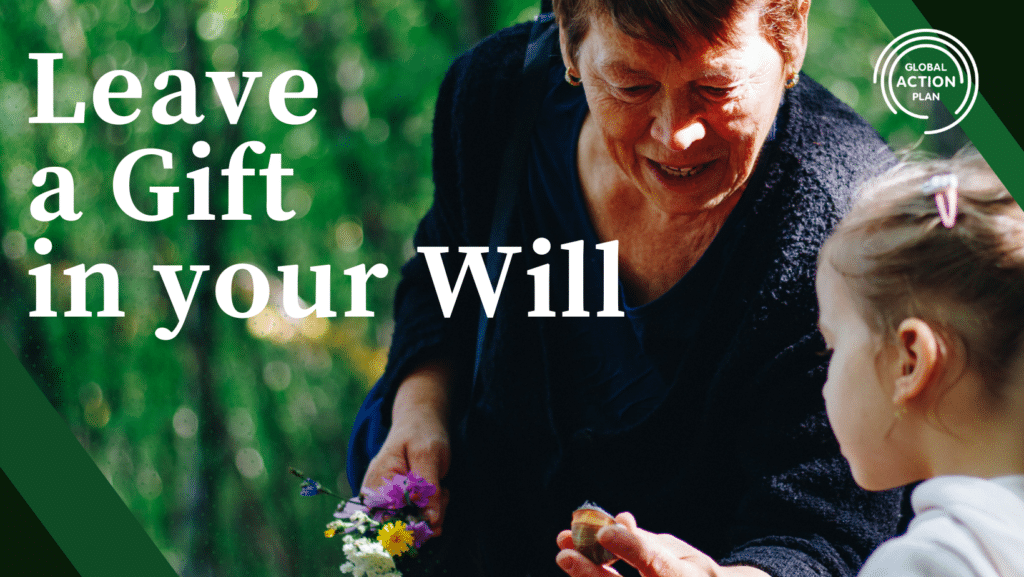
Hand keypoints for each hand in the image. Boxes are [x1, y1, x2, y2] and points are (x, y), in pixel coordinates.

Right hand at [361, 361, 451, 533]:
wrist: (418, 421)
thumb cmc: (421, 433)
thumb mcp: (429, 456)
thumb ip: (429, 489)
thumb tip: (431, 522)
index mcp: (377, 484)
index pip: (392, 522)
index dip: (416, 525)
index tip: (436, 516)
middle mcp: (374, 497)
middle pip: (402, 526)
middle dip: (429, 516)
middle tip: (443, 492)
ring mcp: (384, 501)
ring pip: (412, 524)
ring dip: (433, 511)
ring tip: (440, 487)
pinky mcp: (395, 503)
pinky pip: (414, 517)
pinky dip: (431, 508)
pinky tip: (435, 491)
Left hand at [556, 512, 769, 576]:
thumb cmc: (692, 574)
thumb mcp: (680, 554)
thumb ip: (647, 542)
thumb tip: (619, 520)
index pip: (656, 565)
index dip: (630, 547)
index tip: (605, 530)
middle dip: (591, 574)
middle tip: (565, 553)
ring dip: (585, 576)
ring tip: (566, 552)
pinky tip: (576, 564)